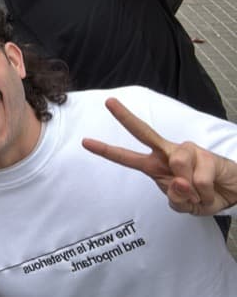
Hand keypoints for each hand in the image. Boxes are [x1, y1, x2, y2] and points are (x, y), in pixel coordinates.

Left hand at [82, 97, 236, 215]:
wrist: (232, 195)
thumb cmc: (202, 195)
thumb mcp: (184, 206)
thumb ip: (175, 199)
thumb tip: (178, 181)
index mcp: (155, 166)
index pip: (126, 157)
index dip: (106, 151)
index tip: (85, 142)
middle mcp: (168, 153)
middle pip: (143, 132)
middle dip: (124, 117)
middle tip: (108, 101)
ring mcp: (186, 151)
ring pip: (177, 166)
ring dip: (191, 190)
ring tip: (199, 192)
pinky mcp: (206, 154)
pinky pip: (198, 180)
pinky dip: (204, 193)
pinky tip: (210, 188)